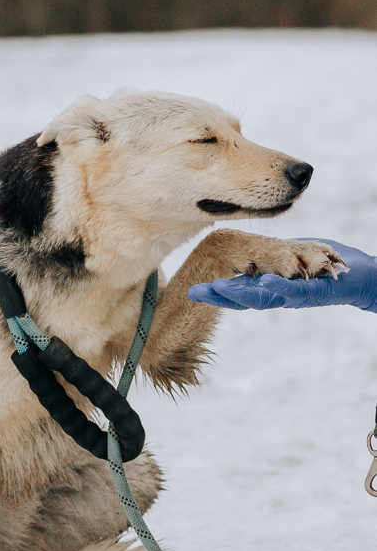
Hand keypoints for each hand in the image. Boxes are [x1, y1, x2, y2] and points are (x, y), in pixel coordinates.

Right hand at [188, 239, 376, 312]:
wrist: (366, 275)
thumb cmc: (329, 263)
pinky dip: (278, 287)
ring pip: (264, 298)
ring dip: (240, 295)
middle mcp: (280, 295)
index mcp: (271, 286)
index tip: (192, 290)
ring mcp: (297, 295)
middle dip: (219, 296)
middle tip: (195, 293)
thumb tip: (244, 250)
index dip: (216, 292)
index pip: (238, 291)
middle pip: (244, 300)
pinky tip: (264, 282)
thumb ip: (271, 254)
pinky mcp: (318, 292)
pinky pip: (295, 292)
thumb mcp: (292, 254)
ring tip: (218, 288)